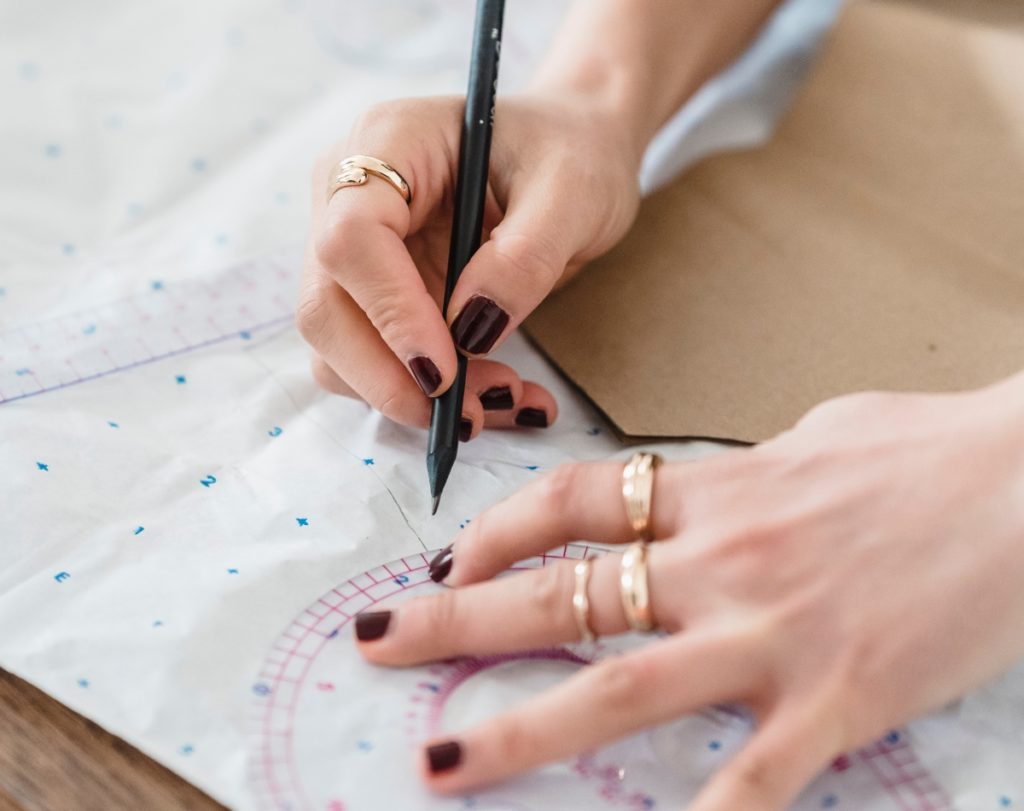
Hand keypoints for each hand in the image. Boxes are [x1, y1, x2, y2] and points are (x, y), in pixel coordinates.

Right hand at [298, 94, 640, 435]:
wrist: (573, 155)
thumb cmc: (572, 154)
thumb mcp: (572, 193)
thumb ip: (524, 257)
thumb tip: (469, 331)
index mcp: (389, 142)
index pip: (351, 238)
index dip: (389, 312)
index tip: (445, 370)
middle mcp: (352, 195)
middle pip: (325, 307)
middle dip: (391, 376)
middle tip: (471, 414)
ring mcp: (358, 251)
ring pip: (341, 349)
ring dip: (411, 396)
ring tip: (505, 399)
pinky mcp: (378, 295)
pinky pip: (379, 362)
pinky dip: (427, 396)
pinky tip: (495, 396)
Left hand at [354, 377, 1023, 808]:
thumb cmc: (925, 451)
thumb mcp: (814, 436)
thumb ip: (743, 470)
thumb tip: (703, 488)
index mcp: (716, 489)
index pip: (573, 501)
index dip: (497, 532)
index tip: (449, 560)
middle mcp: (721, 559)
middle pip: (561, 592)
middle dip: (456, 620)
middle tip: (376, 642)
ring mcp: (771, 633)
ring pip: (619, 687)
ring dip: (521, 727)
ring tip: (442, 757)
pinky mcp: (835, 701)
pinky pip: (748, 780)